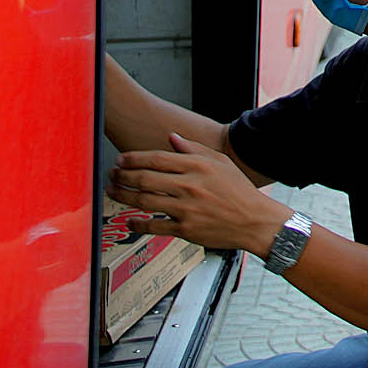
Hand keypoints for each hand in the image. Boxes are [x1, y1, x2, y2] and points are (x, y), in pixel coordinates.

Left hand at [107, 134, 286, 254]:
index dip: (134, 158)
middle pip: (146, 178)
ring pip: (145, 200)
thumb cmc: (239, 191)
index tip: (121, 159)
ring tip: (114, 191)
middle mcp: (190, 185)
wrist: (254, 221)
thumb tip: (172, 138)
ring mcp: (186, 208)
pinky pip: (155, 226)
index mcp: (198, 166)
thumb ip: (194, 149)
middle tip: (113, 175)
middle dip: (123, 176)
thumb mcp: (221, 163)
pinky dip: (138, 223)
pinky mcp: (185, 229)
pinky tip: (130, 220)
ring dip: (124, 196)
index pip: (157, 158)